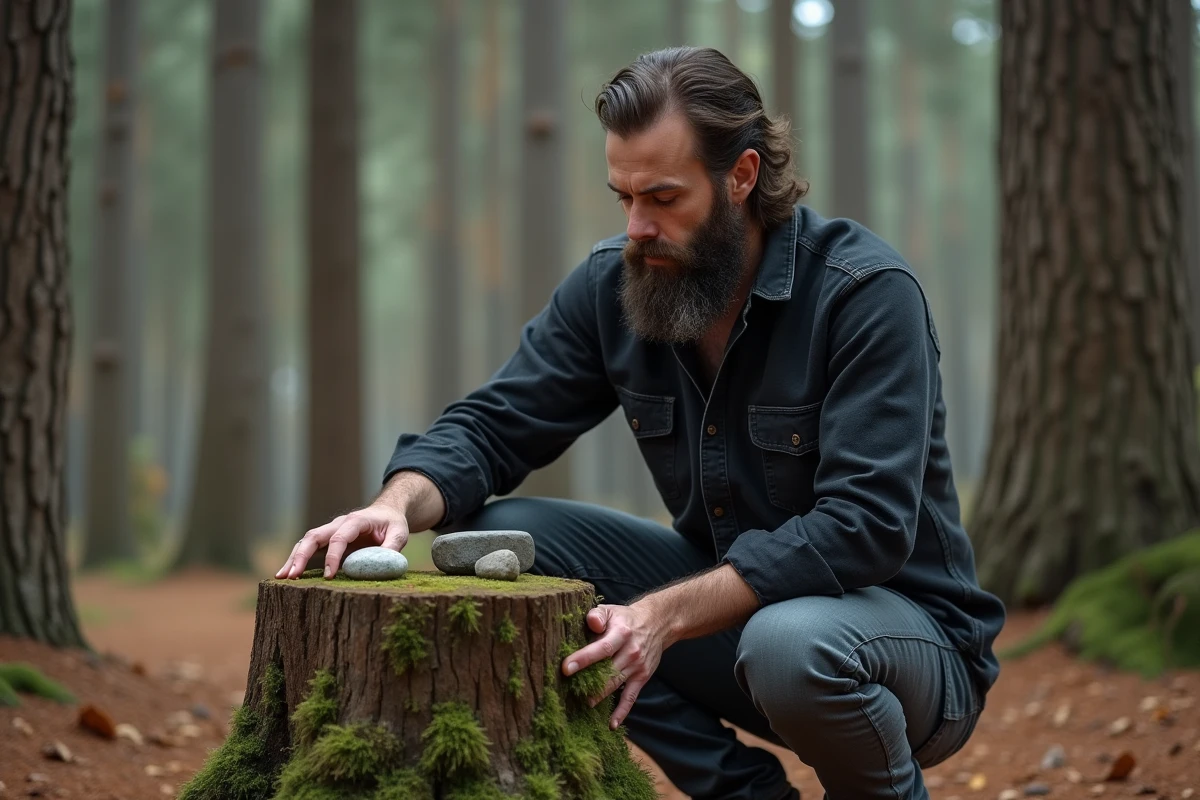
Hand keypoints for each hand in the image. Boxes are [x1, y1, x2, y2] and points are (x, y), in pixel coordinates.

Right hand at [275, 504, 409, 579]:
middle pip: (314, 536)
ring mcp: (330, 531)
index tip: (329, 576)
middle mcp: (338, 524)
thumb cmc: (392, 523)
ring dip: (293, 558)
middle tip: (292, 575)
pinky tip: (288, 574)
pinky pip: (308, 548)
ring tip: (282, 577)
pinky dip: (297, 559)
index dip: (332, 556)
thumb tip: (383, 564)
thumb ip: (392, 547)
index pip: (339, 538)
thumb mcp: (400, 532)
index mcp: (355, 521)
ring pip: (306, 541)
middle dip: (301, 555)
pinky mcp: (327, 540)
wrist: (386, 512)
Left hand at [561, 603, 666, 729]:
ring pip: (615, 685)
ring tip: (582, 703)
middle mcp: (631, 651)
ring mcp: (637, 667)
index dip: (583, 659)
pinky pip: (631, 697)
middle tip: (567, 692)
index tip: (565, 668)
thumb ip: (597, 614)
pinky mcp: (642, 678)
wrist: (657, 623)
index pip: (601, 648)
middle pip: (607, 671)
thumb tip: (591, 622)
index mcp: (621, 633)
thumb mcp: (611, 610)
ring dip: (598, 696)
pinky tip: (611, 724)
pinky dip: (622, 712)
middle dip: (587, 683)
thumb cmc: (625, 618)